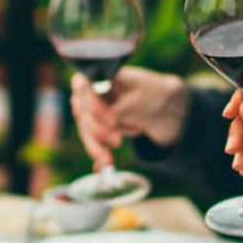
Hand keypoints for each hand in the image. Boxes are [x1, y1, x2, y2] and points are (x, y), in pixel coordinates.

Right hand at [69, 67, 192, 169]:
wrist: (159, 106)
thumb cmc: (150, 93)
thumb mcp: (141, 97)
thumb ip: (123, 106)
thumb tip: (111, 117)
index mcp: (101, 74)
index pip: (84, 87)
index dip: (94, 105)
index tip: (112, 120)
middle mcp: (90, 91)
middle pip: (82, 112)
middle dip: (97, 131)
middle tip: (117, 143)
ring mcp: (90, 110)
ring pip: (85, 130)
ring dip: (95, 148)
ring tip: (108, 162)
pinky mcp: (95, 127)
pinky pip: (92, 141)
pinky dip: (97, 155)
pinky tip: (101, 167)